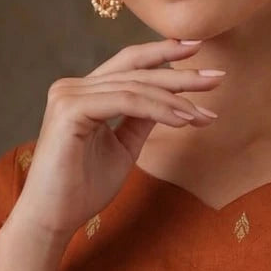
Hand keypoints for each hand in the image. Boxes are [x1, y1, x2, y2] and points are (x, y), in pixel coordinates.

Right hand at [9, 37, 224, 240]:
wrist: (53, 219)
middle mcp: (72, 87)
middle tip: (217, 78)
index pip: (128, 64)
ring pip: (135, 87)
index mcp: (83, 92)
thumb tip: (171, 101)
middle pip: (136, 71)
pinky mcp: (70, 110)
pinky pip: (125, 102)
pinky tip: (182, 120)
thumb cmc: (83, 189)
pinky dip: (157, 109)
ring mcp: (69, 95)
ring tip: (204, 114)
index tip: (200, 52)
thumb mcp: (123, 149)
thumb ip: (141, 121)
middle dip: (180, 74)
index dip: (164, 54)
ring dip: (175, 99)